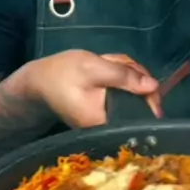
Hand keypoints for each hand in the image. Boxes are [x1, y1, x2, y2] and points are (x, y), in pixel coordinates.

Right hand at [22, 50, 160, 126]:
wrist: (36, 82)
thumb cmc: (61, 75)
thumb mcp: (94, 68)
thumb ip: (124, 76)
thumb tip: (154, 86)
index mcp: (106, 123)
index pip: (141, 116)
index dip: (150, 97)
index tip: (146, 79)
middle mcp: (108, 127)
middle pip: (139, 103)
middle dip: (134, 77)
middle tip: (117, 62)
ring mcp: (106, 119)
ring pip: (131, 94)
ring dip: (126, 74)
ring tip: (108, 62)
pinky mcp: (104, 111)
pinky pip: (122, 95)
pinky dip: (119, 79)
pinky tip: (108, 68)